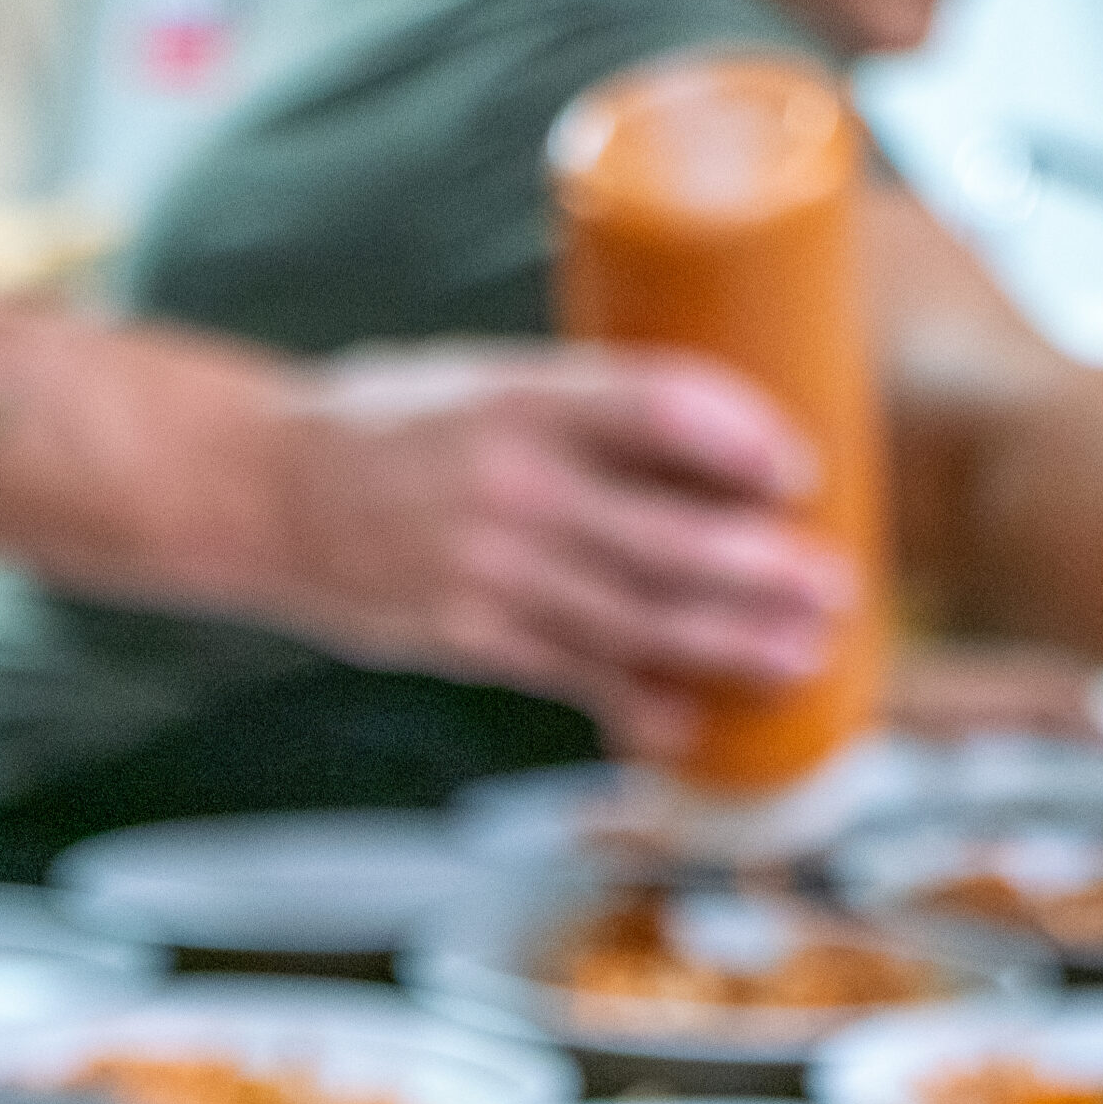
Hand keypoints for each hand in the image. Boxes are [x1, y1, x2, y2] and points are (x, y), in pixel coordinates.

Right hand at [256, 343, 853, 756]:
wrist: (266, 491)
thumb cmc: (393, 423)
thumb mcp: (488, 380)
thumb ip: (586, 414)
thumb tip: (717, 450)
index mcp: (521, 395)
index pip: (653, 407)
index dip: (737, 441)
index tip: (799, 469)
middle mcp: (510, 484)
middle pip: (662, 536)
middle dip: (761, 570)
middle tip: (836, 585)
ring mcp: (488, 570)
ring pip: (633, 616)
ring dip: (729, 644)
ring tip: (805, 656)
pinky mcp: (468, 637)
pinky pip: (571, 675)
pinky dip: (637, 702)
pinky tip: (695, 723)